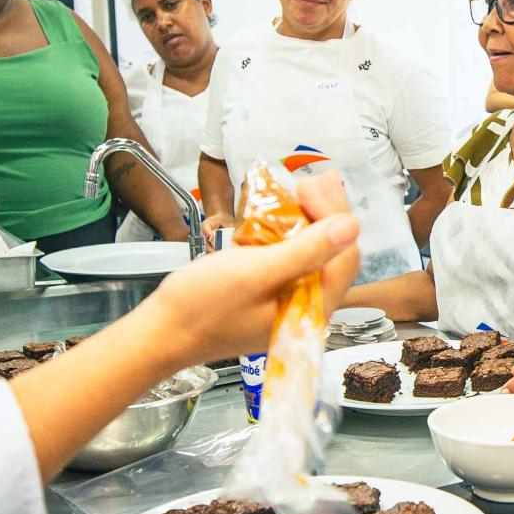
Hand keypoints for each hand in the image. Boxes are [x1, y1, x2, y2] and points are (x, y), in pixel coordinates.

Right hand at [142, 173, 360, 362]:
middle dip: (326, 215)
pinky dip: (288, 236)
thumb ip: (307, 251)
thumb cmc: (202, 307)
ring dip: (309, 222)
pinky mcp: (270, 296)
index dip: (335, 216)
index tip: (311, 186)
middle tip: (310, 181)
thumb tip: (352, 226)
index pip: (345, 255)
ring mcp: (289, 303)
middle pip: (334, 254)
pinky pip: (291, 262)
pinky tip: (280, 216)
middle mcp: (308, 309)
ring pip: (314, 255)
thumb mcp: (255, 272)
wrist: (162, 333)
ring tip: (299, 191)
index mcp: (313, 309)